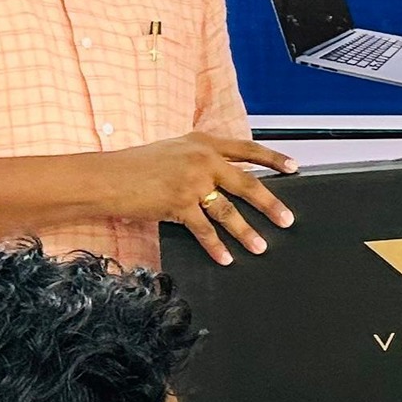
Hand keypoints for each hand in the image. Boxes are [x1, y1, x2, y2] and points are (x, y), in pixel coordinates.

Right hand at [99, 131, 298, 263]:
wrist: (107, 177)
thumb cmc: (135, 166)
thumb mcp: (173, 152)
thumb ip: (200, 160)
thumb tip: (224, 179)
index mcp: (203, 142)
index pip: (247, 148)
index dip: (273, 159)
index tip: (294, 168)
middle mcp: (202, 159)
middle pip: (246, 183)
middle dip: (270, 203)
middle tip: (287, 219)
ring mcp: (191, 181)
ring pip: (228, 210)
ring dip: (246, 232)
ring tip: (261, 247)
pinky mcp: (178, 203)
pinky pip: (204, 229)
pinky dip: (216, 246)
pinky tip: (226, 258)